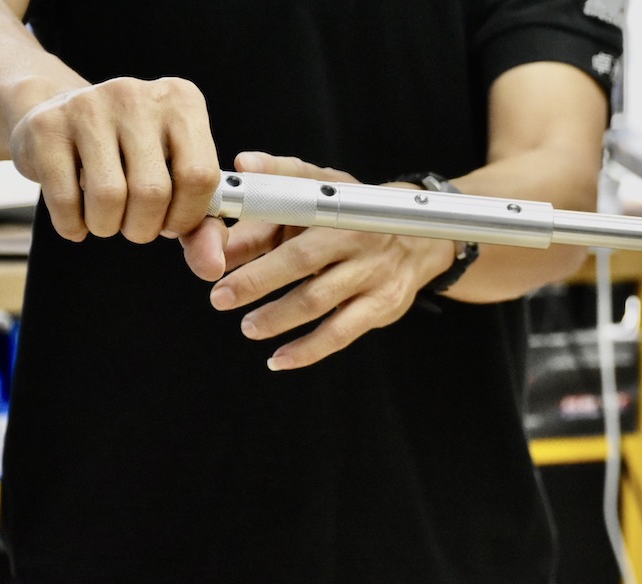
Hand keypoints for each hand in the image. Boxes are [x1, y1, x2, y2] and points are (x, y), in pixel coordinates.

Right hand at [9, 77, 224, 278]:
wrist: (58, 114)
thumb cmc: (130, 155)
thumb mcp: (175, 180)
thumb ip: (203, 226)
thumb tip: (212, 268)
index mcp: (183, 101)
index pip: (200, 175)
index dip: (187, 215)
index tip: (172, 223)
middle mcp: (138, 95)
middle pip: (153, 191)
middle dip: (144, 227)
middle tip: (135, 225)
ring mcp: (89, 104)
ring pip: (109, 197)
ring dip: (108, 227)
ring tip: (106, 219)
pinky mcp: (46, 125)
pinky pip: (64, 199)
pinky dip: (73, 225)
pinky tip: (77, 219)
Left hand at [208, 152, 454, 370]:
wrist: (424, 237)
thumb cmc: (359, 211)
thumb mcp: (328, 185)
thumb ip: (280, 179)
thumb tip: (241, 166)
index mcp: (341, 208)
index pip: (292, 214)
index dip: (255, 236)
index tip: (217, 255)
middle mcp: (360, 241)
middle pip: (303, 263)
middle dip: (256, 282)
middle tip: (220, 297)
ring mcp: (374, 277)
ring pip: (320, 303)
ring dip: (277, 317)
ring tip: (248, 326)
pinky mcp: (383, 307)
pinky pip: (341, 334)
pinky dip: (308, 351)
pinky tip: (279, 359)